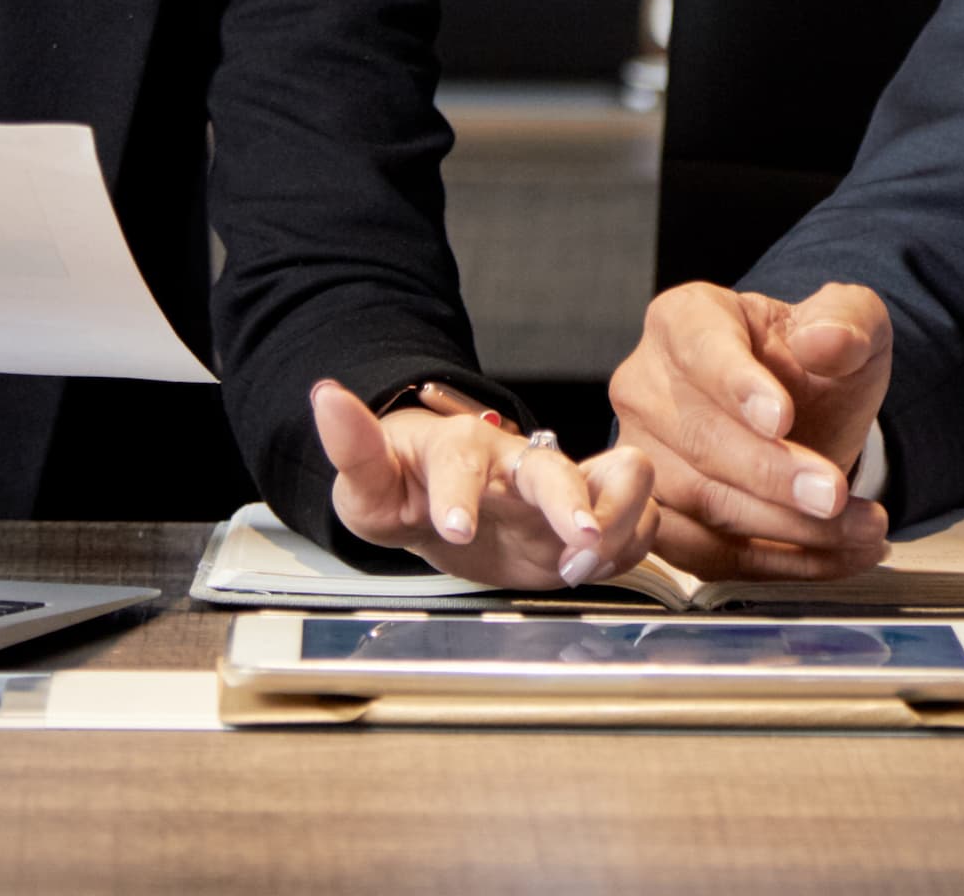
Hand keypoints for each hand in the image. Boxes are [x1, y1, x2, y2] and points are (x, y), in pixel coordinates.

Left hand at [308, 380, 655, 589]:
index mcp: (461, 448)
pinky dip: (630, 545)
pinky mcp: (590, 516)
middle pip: (558, 464)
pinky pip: (638, 520)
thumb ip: (352, 446)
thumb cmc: (407, 481)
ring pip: (623, 478)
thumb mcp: (368, 480)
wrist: (441, 496)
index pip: (463, 457)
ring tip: (581, 564)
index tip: (454, 527)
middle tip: (573, 541)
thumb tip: (325, 395)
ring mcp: (561, 485)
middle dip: (571, 500)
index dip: (461, 492)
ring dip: (614, 522)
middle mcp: (519, 459)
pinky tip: (599, 568)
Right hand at [607, 280, 892, 580]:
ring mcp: (643, 456)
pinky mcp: (657, 517)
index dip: (738, 386)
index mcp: (685, 319)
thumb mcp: (849, 323)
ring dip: (783, 526)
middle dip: (773, 474)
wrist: (804, 416)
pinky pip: (706, 553)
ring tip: (857, 527)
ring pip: (700, 503)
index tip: (781, 418)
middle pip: (698, 437)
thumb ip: (846, 319)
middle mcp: (646, 386)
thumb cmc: (811, 363)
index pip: (700, 349)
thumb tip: (827, 340)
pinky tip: (835, 555)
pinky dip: (776, 562)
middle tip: (835, 494)